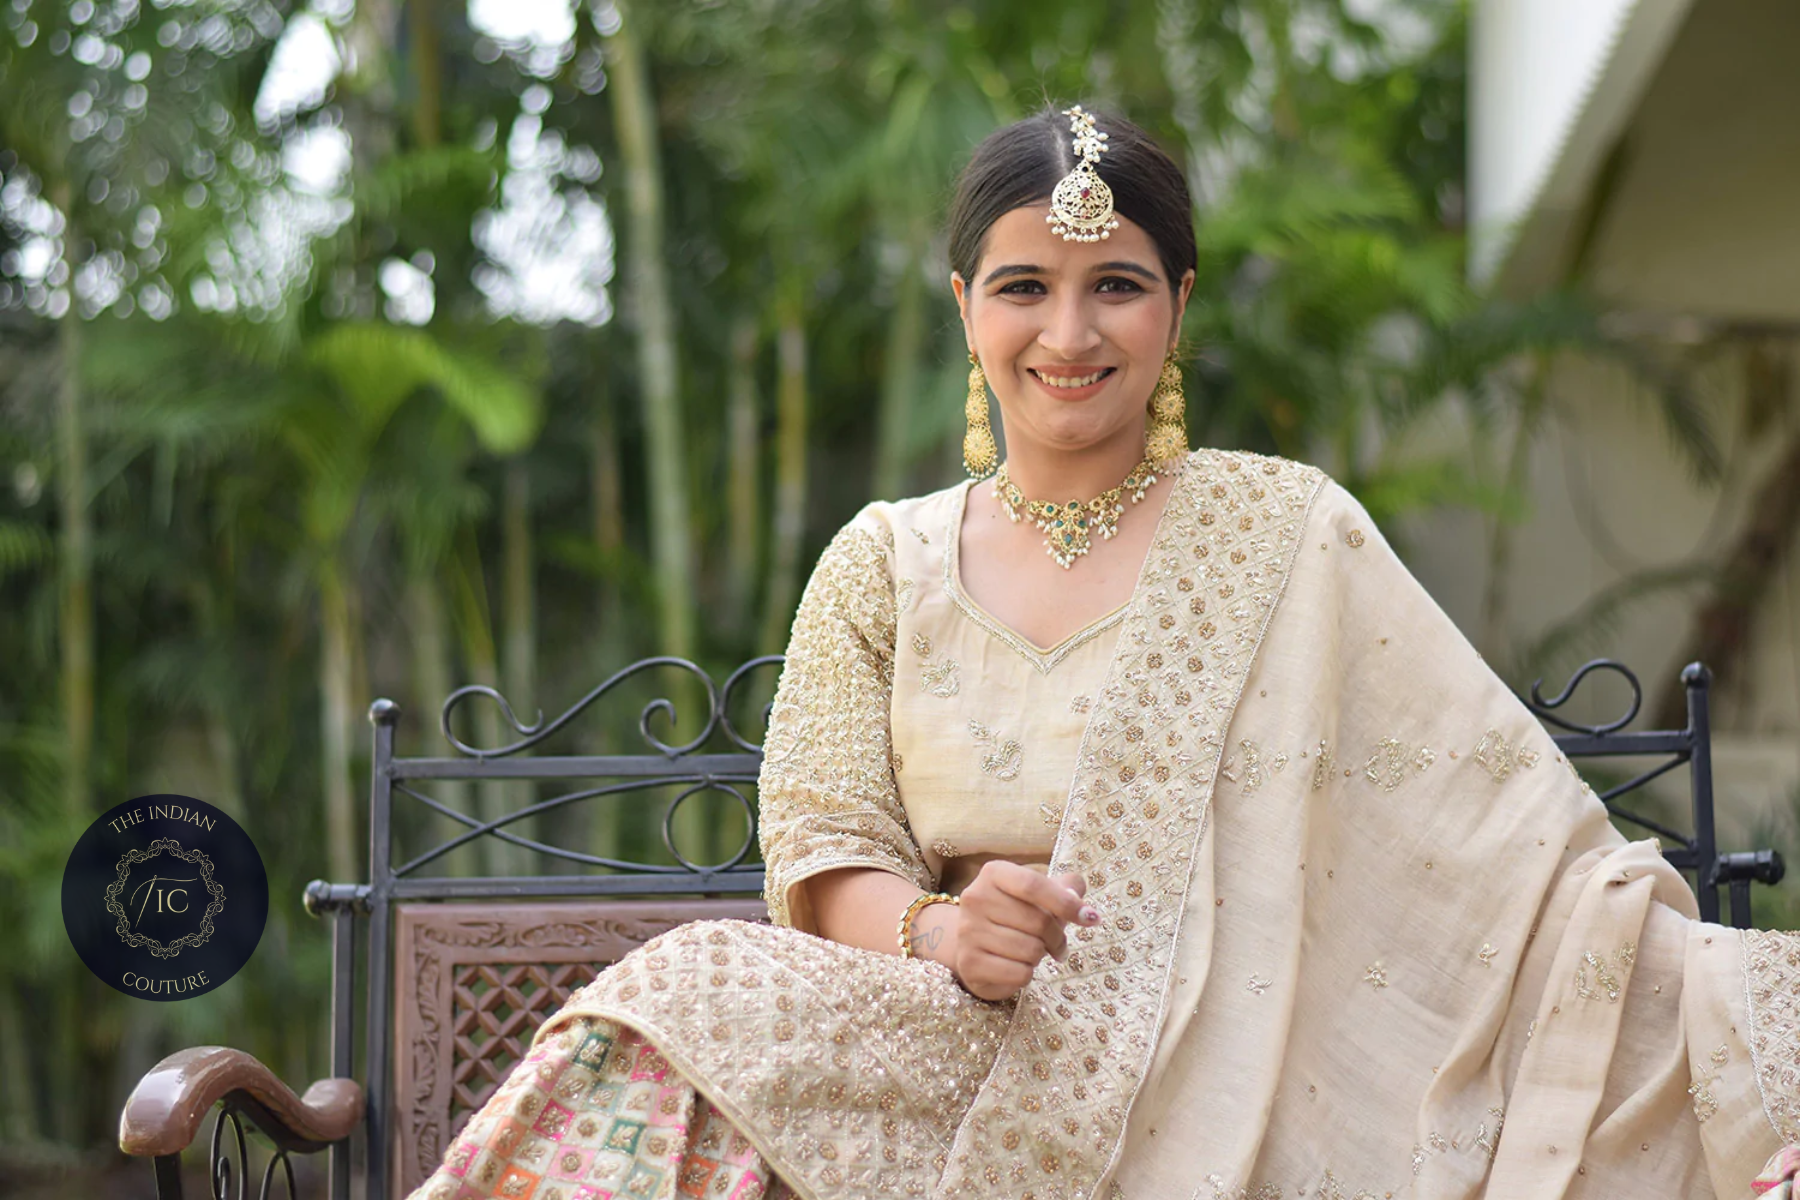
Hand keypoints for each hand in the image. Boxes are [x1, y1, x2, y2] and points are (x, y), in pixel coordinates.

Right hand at [950, 862, 1098, 1000]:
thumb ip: (1064, 887)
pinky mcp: (969, 963)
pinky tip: (1017, 965)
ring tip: (1032, 951)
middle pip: (1037, 921)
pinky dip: (1027, 974)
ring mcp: (969, 931)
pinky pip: (1020, 973)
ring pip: (1031, 950)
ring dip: (1041, 955)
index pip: (1033, 885)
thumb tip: (1077, 894)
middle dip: (1058, 937)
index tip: (1091, 918)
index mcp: (993, 873)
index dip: (1066, 903)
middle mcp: (976, 898)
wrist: (973, 943)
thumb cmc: (1013, 914)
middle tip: (1058, 943)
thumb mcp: (1037, 894)